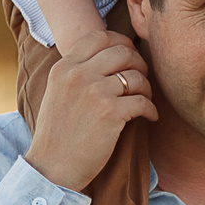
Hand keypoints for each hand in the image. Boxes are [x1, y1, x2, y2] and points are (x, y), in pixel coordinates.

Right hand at [24, 35, 155, 192]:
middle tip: (142, 79)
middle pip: (123, 51)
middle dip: (139, 63)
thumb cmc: (58, 134)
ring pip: (136, 76)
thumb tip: (107, 57)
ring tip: (145, 99)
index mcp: (64, 67)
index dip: (122, 42)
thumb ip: (76, 72)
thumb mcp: (57, 92)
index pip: (99, 37)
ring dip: (147, 88)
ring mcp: (94, 92)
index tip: (130, 55)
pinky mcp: (110, 113)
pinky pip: (143, 101)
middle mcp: (78, 74)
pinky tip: (150, 117)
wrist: (52, 167)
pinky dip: (151, 109)